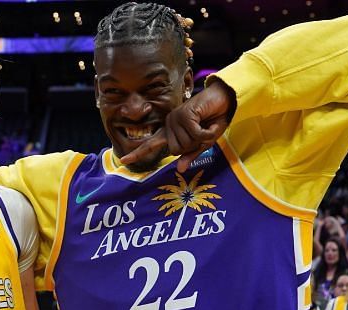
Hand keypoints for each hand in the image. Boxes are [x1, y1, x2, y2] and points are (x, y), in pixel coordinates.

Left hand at [119, 81, 235, 172]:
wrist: (223, 101)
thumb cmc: (213, 121)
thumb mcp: (203, 143)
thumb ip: (190, 155)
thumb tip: (179, 169)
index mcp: (170, 132)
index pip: (151, 144)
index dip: (138, 153)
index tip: (124, 161)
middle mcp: (169, 124)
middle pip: (176, 151)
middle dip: (194, 146)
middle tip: (203, 133)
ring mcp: (175, 118)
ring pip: (186, 143)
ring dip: (202, 138)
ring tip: (206, 125)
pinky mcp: (184, 114)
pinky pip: (195, 135)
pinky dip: (206, 133)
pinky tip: (209, 122)